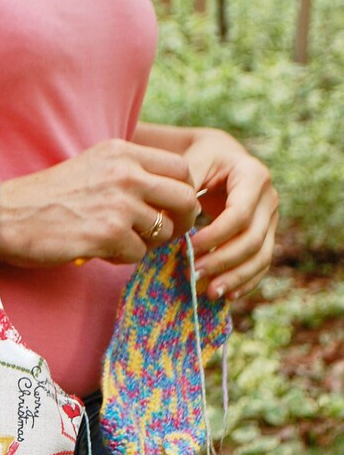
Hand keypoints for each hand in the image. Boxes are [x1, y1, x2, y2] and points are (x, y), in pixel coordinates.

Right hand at [0, 139, 201, 267]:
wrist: (7, 216)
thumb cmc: (48, 197)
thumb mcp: (93, 166)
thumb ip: (130, 172)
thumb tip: (169, 195)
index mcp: (123, 152)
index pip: (181, 169)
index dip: (183, 192)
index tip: (171, 208)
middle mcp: (126, 173)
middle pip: (185, 198)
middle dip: (182, 221)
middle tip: (166, 233)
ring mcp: (118, 204)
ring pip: (163, 231)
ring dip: (147, 244)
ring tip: (119, 242)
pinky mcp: (107, 235)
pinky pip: (138, 254)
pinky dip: (123, 258)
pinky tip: (100, 251)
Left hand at [184, 129, 278, 300]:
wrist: (218, 159)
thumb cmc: (200, 159)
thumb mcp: (192, 162)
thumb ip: (186, 186)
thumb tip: (184, 219)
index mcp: (254, 176)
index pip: (240, 214)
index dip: (216, 236)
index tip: (190, 248)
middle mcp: (269, 199)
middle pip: (253, 239)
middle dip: (223, 261)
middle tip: (193, 275)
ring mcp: (271, 220)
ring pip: (262, 256)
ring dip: (236, 278)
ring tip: (210, 293)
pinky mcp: (266, 236)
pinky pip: (262, 264)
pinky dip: (246, 282)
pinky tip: (228, 296)